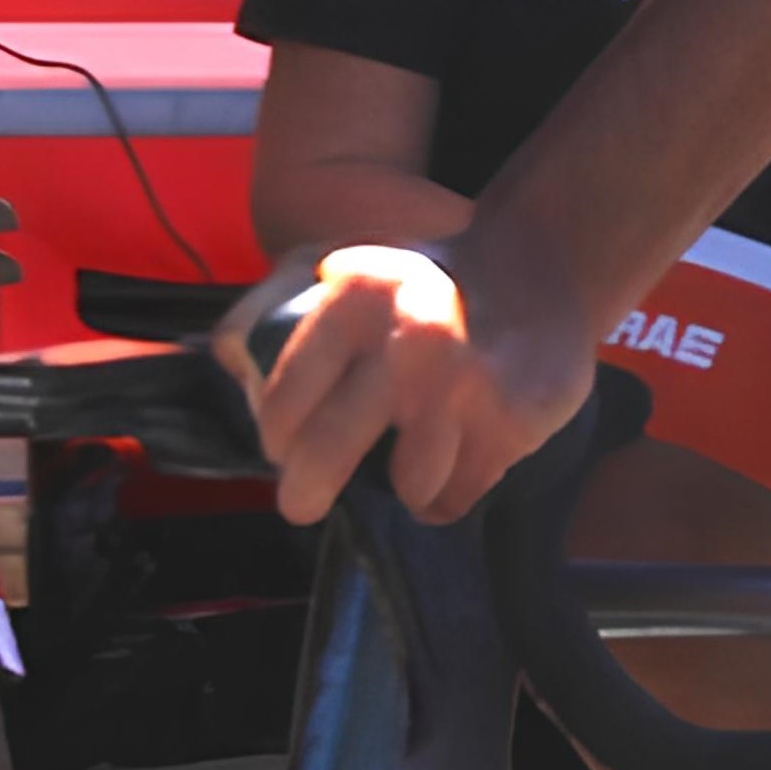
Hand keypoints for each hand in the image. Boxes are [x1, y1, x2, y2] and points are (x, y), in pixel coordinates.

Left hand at [245, 234, 596, 528]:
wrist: (544, 265)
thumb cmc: (425, 277)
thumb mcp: (342, 266)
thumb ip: (271, 307)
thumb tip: (226, 361)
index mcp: (355, 294)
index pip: (281, 401)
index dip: (275, 437)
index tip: (281, 449)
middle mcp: (409, 338)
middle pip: (323, 456)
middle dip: (305, 492)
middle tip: (302, 503)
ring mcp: (464, 386)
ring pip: (406, 487)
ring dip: (406, 486)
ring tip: (413, 458)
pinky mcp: (513, 422)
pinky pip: (458, 495)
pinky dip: (450, 492)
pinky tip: (457, 456)